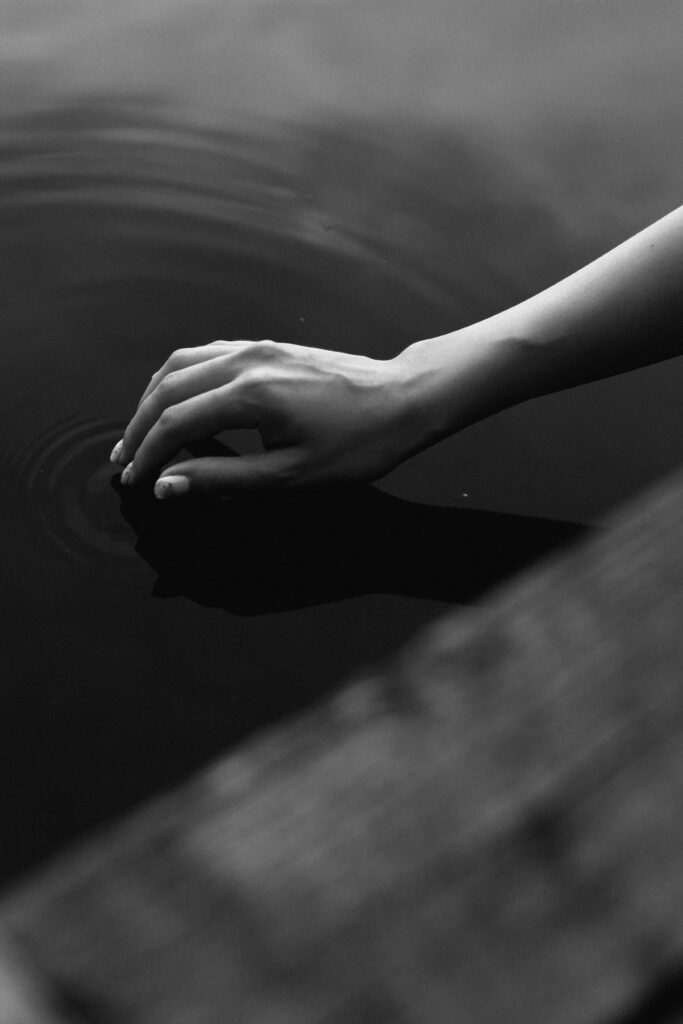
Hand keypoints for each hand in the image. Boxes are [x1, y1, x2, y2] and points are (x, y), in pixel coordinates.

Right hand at [111, 339, 420, 497]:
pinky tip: (178, 402)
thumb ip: (223, 481)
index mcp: (250, 395)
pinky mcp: (267, 346)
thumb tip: (169, 485)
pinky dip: (179, 379)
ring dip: (154, 398)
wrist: (403, 401)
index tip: (134, 482)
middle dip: (139, 427)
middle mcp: (246, 361)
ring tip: (141, 433)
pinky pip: (206, 354)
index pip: (174, 422)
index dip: (148, 455)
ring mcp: (256, 347)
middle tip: (125, 462)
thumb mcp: (291, 477)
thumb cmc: (358, 444)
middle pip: (168, 388)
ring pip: (182, 364)